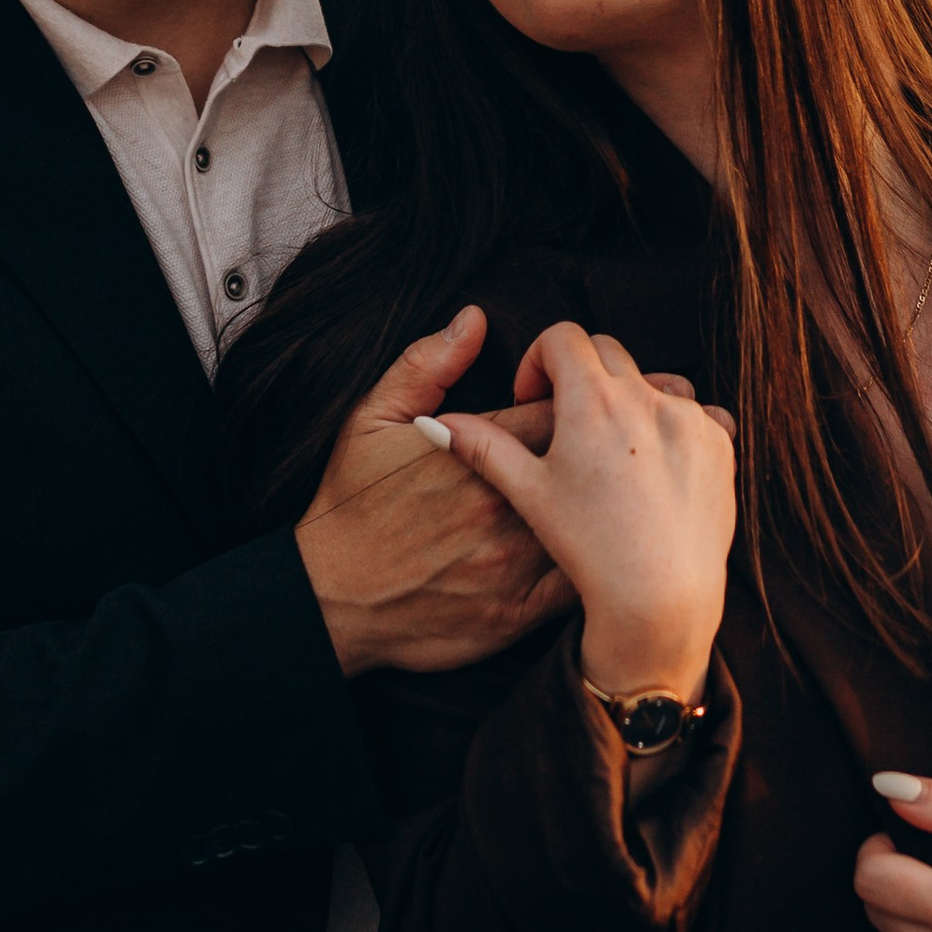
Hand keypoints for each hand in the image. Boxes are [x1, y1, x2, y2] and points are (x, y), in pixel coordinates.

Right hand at [297, 309, 571, 677]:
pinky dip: (591, 562)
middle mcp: (506, 506)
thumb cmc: (351, 504)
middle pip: (585, 458)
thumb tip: (474, 319)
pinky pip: (578, 583)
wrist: (331, 600)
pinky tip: (589, 549)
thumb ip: (427, 365)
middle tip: (581, 446)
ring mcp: (516, 562)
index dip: (566, 399)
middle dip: (593, 443)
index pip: (557, 406)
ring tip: (598, 492)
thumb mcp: (372, 419)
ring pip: (591, 521)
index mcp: (480, 452)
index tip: (558, 405)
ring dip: (601, 501)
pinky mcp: (520, 612)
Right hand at [439, 324, 735, 701]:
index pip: (564, 337)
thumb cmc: (589, 548)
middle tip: (567, 424)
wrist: (660, 599)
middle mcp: (647, 398)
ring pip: (657, 382)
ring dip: (632, 399)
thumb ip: (483, 447)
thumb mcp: (528, 494)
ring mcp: (691, 419)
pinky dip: (674, 429)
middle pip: (609, 351)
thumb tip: (436, 423)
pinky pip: (699, 414)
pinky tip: (655, 470)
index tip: (533, 398)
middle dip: (582, 374)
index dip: (539, 359)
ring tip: (614, 451)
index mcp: (594, 399)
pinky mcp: (721, 444)